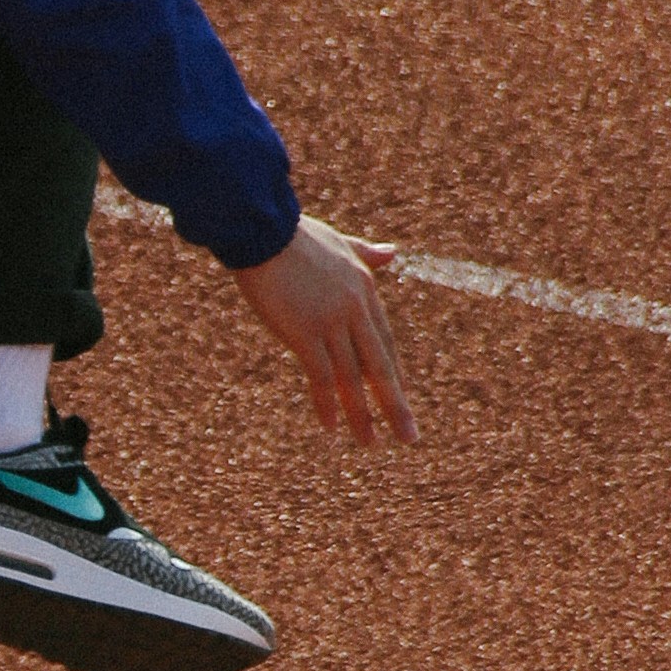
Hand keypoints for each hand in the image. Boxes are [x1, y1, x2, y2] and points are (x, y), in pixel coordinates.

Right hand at [232, 217, 420, 444]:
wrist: (262, 228)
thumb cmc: (293, 233)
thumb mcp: (339, 241)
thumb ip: (366, 253)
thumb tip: (392, 253)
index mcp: (364, 288)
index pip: (383, 341)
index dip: (391, 375)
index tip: (398, 400)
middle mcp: (355, 308)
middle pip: (379, 366)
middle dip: (395, 405)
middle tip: (408, 436)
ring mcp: (332, 322)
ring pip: (353, 378)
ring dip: (362, 414)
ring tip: (369, 442)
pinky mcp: (305, 332)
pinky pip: (321, 376)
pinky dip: (327, 403)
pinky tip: (330, 425)